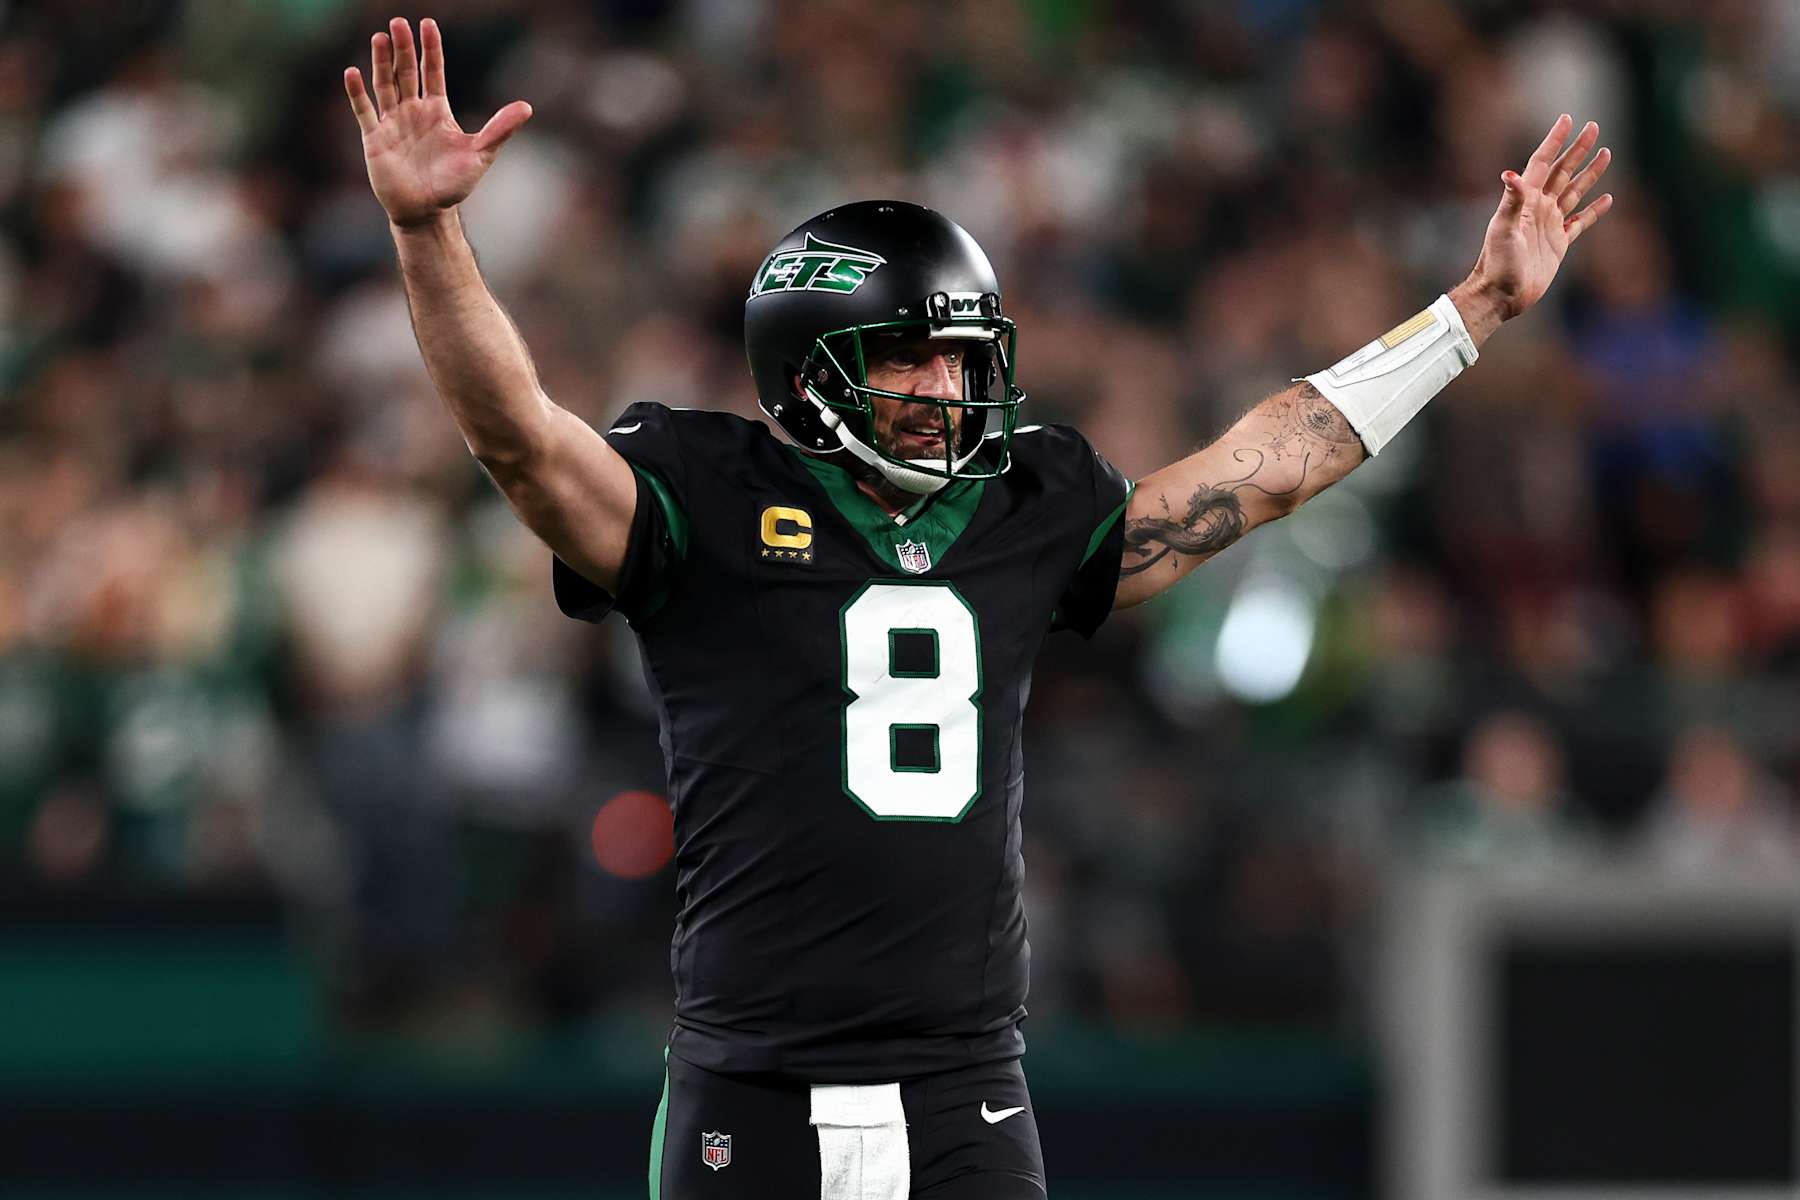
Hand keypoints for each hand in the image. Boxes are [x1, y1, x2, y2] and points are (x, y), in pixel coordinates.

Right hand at [343, 18, 531, 228]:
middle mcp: (413, 111)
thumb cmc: (454, 185)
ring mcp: (392, 123)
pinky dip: (357, 93)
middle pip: (407, 72)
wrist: (427, 212)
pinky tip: (352, 72)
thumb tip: (527, 107)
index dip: (431, 49)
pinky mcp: (375, 138)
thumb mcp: (481, 154)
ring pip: (385, 85)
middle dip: (404, 48)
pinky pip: (364, 111)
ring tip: (379, 37)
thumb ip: (500, 129)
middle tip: (398, 23)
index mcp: (437, 110)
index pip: (433, 71)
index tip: (427, 24)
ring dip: (381, 62)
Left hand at [1455, 114, 1614, 340]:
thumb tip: (1510, 173)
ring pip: (1574, 191)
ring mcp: (1550, 224)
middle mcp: (1538, 208)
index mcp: (1525, 200)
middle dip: (1578, 150)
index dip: (1554, 140)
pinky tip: (1607, 198)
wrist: (1501, 294)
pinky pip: (1580, 221)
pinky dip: (1594, 210)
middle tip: (1594, 127)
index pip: (1542, 162)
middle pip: (1562, 171)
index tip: (1567, 119)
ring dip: (1589, 173)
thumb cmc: (1497, 262)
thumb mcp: (1502, 230)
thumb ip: (1510, 201)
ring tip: (1606, 153)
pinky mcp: (1559, 243)